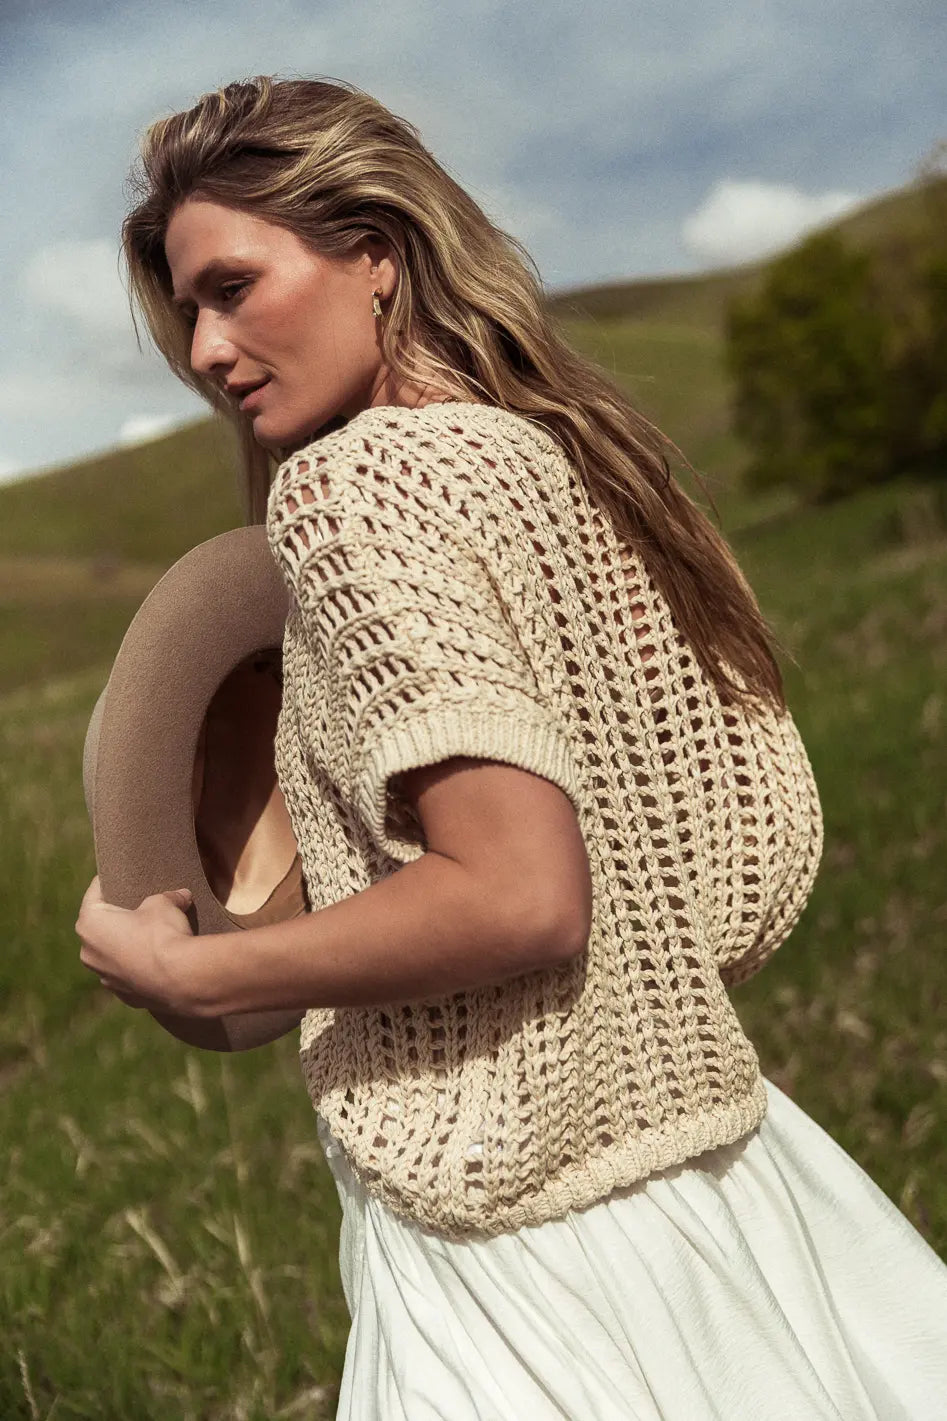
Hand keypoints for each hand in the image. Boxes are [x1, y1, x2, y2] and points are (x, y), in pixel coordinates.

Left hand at [75, 875, 202, 1015]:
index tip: (120, 874)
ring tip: (151, 934)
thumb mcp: (164, 903)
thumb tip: (181, 896)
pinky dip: (138, 964)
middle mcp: (88, 951)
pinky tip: (158, 958)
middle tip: (140, 904)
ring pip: (112, 952)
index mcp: (90, 922)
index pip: (95, 892)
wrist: (179, 978)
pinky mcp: (122, 994)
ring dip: (126, 943)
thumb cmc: (162, 934)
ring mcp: (103, 976)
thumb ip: (167, 897)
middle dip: (119, 915)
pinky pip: (127, 972)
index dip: (110, 880)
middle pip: (101, 925)